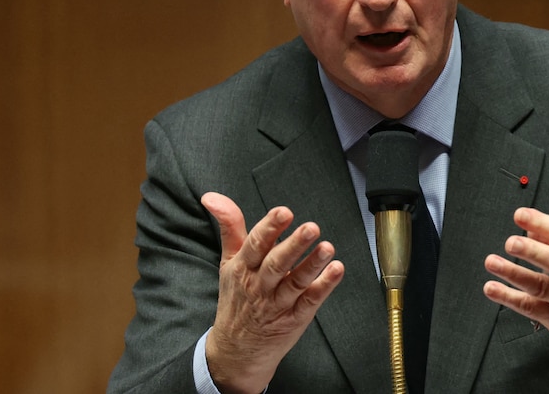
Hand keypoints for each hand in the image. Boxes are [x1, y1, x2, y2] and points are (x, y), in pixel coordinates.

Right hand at [200, 192, 344, 393]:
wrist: (236, 350)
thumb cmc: (236, 298)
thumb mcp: (228, 261)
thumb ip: (229, 226)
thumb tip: (212, 197)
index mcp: (242, 268)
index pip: (255, 245)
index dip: (269, 228)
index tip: (283, 212)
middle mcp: (259, 285)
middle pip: (277, 264)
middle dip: (294, 245)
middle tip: (311, 228)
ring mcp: (278, 304)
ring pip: (296, 283)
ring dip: (312, 265)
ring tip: (327, 249)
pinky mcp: (295, 318)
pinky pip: (310, 301)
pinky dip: (324, 287)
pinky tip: (336, 271)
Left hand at [483, 207, 548, 376]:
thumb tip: (530, 230)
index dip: (542, 223)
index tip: (520, 215)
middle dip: (532, 252)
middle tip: (511, 242)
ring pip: (540, 286)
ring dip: (513, 273)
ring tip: (492, 262)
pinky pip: (529, 307)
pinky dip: (508, 297)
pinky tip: (492, 288)